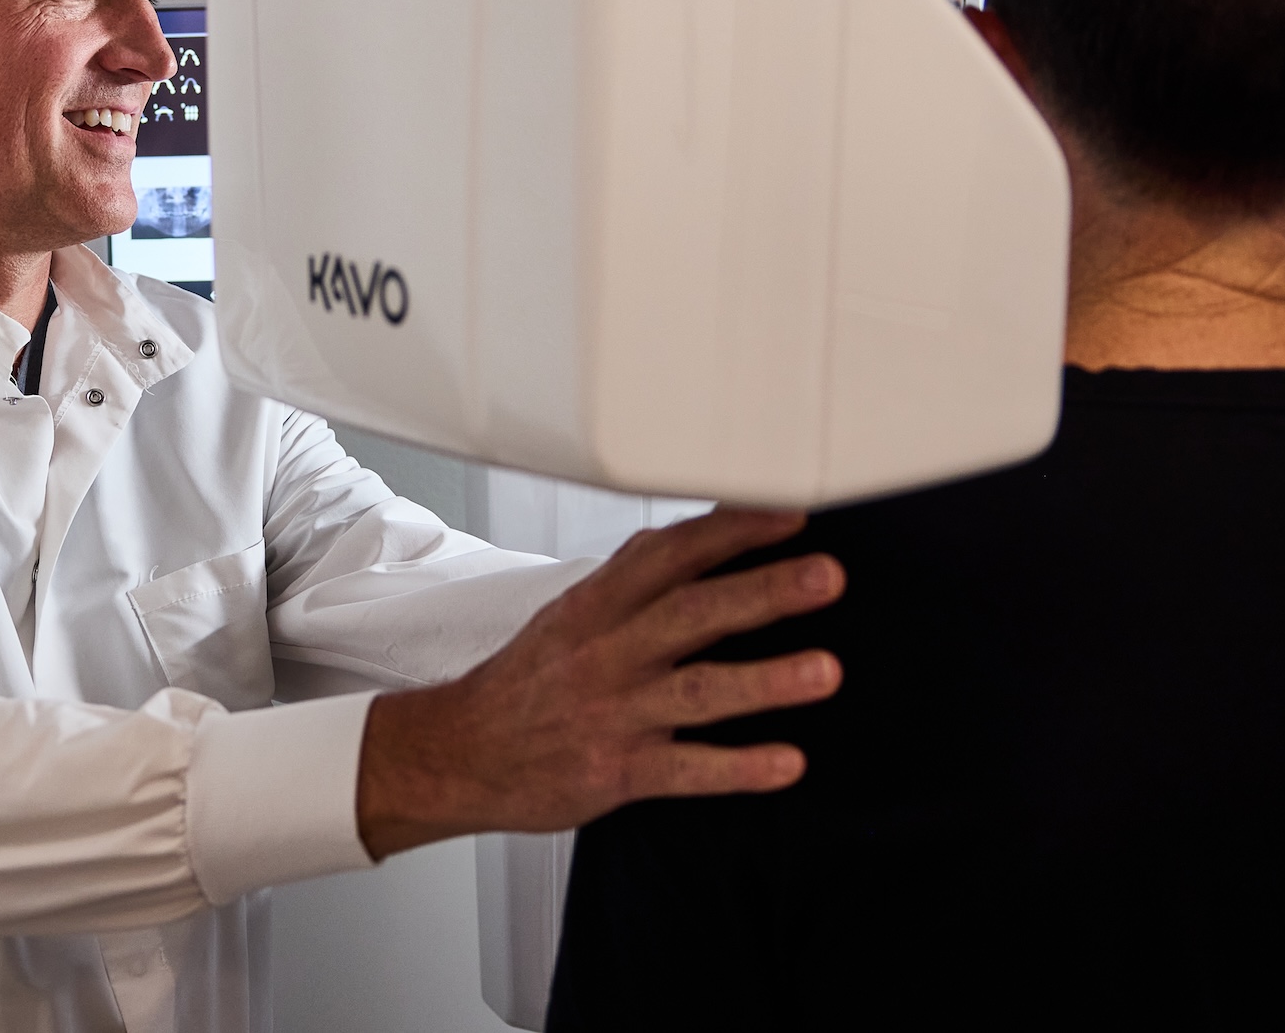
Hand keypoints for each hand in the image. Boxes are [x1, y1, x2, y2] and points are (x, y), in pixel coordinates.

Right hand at [353, 508, 843, 858]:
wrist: (459, 754)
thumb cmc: (526, 682)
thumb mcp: (570, 612)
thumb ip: (635, 578)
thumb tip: (705, 533)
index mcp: (597, 605)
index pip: (669, 553)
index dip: (731, 530)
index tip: (790, 512)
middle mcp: (607, 653)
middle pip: (691, 613)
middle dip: (763, 591)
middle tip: (825, 576)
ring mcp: (612, 713)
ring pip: (696, 690)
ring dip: (765, 680)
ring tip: (825, 672)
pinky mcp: (615, 771)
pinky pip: (684, 770)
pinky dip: (737, 768)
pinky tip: (786, 763)